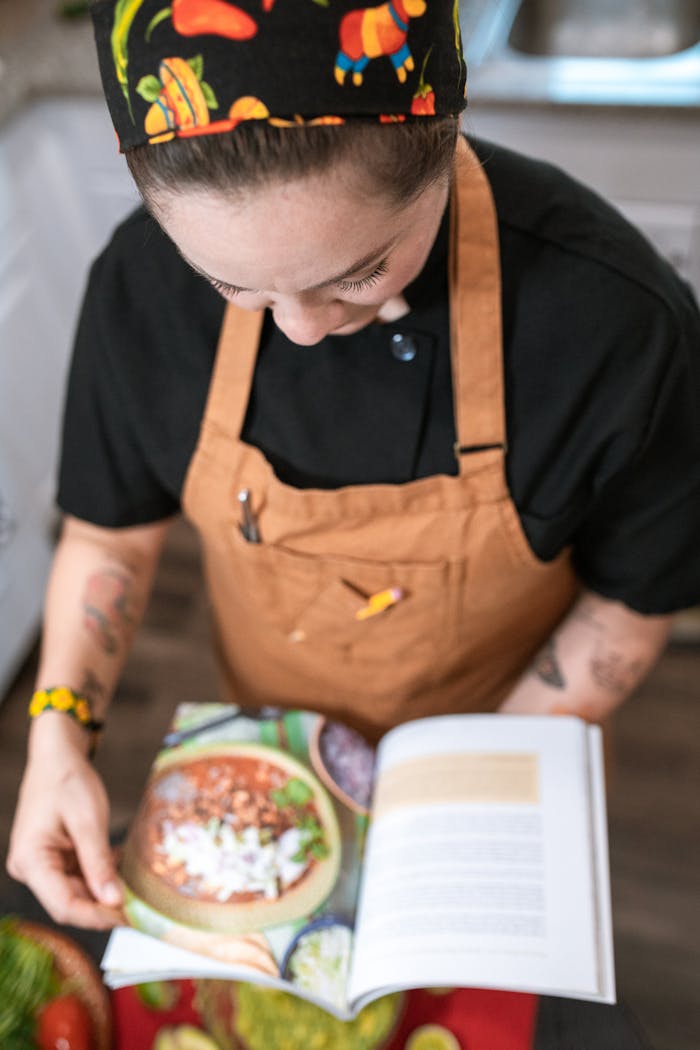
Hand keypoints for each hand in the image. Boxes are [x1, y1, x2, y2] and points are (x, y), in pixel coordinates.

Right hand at [7, 713, 123, 929]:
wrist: (56, 755)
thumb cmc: (68, 780)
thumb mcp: (88, 820)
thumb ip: (99, 863)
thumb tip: (114, 902)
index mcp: (31, 860)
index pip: (63, 905)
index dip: (97, 916)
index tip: (129, 917)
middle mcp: (30, 868)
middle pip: (70, 901)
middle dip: (104, 906)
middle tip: (141, 909)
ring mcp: (41, 865)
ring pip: (76, 891)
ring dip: (105, 892)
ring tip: (137, 891)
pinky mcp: (53, 858)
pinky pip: (78, 876)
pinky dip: (101, 876)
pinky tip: (123, 871)